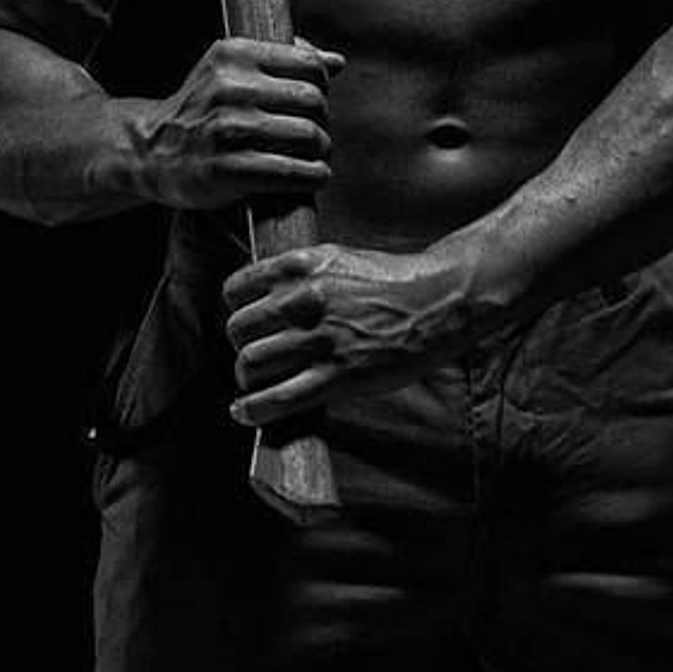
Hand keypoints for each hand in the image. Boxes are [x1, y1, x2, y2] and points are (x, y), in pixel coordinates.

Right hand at [127, 36, 343, 210]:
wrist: (149, 151)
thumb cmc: (204, 109)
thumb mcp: (231, 70)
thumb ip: (284, 61)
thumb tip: (337, 62)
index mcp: (233, 54)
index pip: (309, 64)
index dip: (322, 87)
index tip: (312, 104)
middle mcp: (228, 87)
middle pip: (313, 100)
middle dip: (323, 121)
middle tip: (316, 136)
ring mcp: (225, 129)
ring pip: (307, 135)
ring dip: (322, 151)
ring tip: (316, 158)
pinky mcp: (224, 170)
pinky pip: (289, 172)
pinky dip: (313, 176)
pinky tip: (314, 178)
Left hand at [222, 242, 472, 426]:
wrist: (437, 299)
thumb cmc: (390, 280)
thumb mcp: (337, 259)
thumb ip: (299, 275)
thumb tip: (264, 297)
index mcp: (300, 266)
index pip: (235, 289)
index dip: (236, 309)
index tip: (245, 323)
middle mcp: (302, 300)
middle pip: (237, 330)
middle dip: (239, 346)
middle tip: (253, 356)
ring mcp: (318, 339)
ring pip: (250, 364)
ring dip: (247, 378)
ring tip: (256, 384)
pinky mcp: (336, 375)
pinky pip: (277, 398)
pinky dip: (252, 410)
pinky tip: (245, 412)